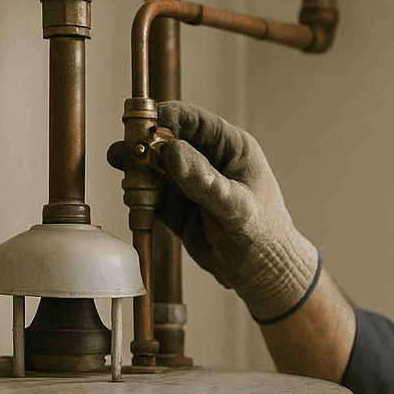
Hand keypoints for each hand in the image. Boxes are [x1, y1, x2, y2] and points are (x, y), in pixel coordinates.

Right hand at [154, 100, 320, 321]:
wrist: (262, 275)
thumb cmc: (265, 238)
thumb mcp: (237, 208)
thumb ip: (205, 181)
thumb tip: (172, 151)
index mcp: (230, 148)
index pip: (192, 119)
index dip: (164, 119)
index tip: (143, 129)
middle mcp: (207, 160)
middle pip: (164, 139)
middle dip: (142, 145)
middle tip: (128, 156)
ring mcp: (189, 182)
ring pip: (151, 165)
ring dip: (136, 170)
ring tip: (132, 183)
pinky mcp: (175, 206)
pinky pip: (148, 192)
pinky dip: (138, 195)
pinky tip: (138, 202)